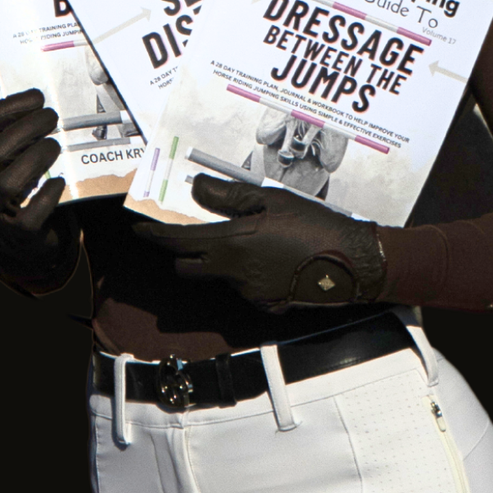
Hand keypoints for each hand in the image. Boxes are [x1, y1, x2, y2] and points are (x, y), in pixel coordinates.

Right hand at [0, 89, 78, 290]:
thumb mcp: (16, 156)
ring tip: (56, 146)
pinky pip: (28, 218)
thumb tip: (43, 98)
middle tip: (53, 117)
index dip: (11, 105)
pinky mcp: (18, 233)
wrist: (29, 236)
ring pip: (6, 184)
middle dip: (28, 128)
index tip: (39, 97)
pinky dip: (46, 197)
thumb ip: (21, 131)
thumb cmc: (26, 184)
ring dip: (35, 159)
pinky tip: (58, 182)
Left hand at [132, 176, 387, 310]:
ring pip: (219, 275)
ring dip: (222, 260)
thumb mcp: (271, 199)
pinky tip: (273, 258)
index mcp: (233, 242)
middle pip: (189, 266)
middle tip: (190, 232)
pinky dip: (248, 273)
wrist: (351, 262)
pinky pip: (245, 286)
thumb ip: (229, 196)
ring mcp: (250, 292)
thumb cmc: (314, 223)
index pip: (180, 241)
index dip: (156, 235)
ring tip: (254, 238)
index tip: (140, 229)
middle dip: (182, 252)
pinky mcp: (267, 304)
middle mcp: (235, 272)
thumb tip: (197, 188)